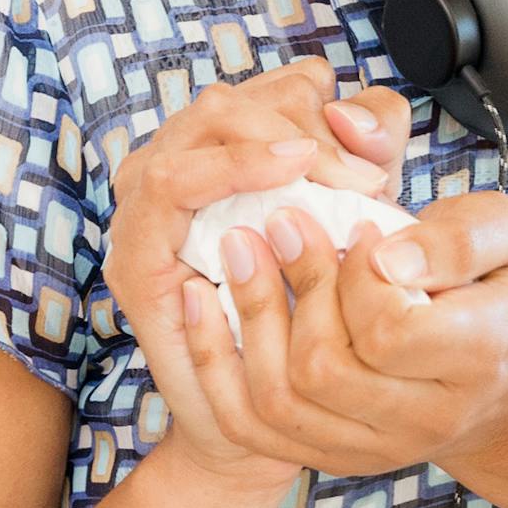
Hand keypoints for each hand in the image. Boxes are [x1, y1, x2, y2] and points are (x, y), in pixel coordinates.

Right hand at [104, 57, 410, 499]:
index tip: (373, 156)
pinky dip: (229, 170)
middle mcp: (178, 168)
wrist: (276, 420)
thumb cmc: (314, 318)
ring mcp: (147, 206)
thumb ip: (369, 155)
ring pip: (202, 125)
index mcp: (226, 155)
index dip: (326, 105)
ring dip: (272, 140)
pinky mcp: (135, 250)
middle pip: (235, 99)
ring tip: (326, 172)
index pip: (272, 88)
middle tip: (364, 176)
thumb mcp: (358, 222)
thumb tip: (356, 111)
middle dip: (304, 124)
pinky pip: (171, 183)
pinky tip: (285, 177)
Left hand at [188, 188, 507, 507]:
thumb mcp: (504, 237)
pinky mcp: (336, 457)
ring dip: (248, 317)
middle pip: (325, 370)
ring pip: (281, 401)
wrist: (501, 376)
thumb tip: (386, 257)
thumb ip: (458, 237)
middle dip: (293, 287)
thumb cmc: (495, 285)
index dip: (355, 275)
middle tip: (280, 221)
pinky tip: (203, 297)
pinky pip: (253, 426)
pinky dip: (216, 361)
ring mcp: (378, 448)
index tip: (352, 226)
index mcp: (479, 358)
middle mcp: (428, 419)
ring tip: (239, 246)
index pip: (389, 330)